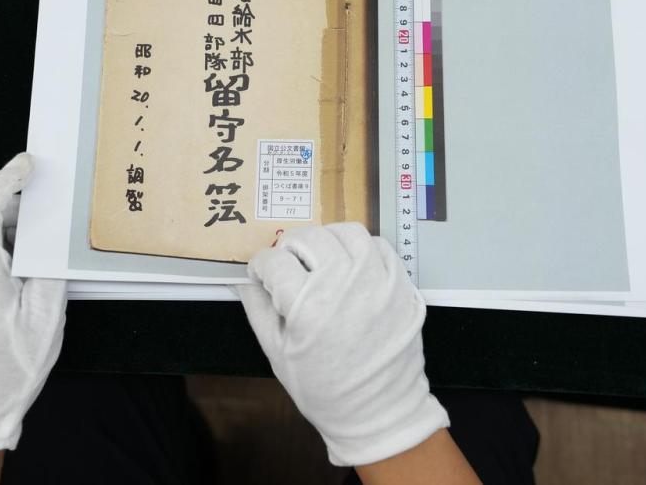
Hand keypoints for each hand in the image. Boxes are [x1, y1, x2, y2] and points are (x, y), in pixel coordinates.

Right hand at [236, 222, 448, 466]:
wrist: (378, 412)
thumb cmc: (324, 390)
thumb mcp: (277, 354)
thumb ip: (258, 310)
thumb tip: (244, 280)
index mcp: (308, 307)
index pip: (274, 261)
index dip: (261, 266)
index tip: (261, 275)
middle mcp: (345, 286)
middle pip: (309, 237)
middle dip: (290, 247)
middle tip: (288, 266)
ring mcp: (378, 283)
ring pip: (348, 232)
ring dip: (327, 239)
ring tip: (320, 259)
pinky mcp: (401, 286)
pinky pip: (379, 246)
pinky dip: (360, 249)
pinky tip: (350, 267)